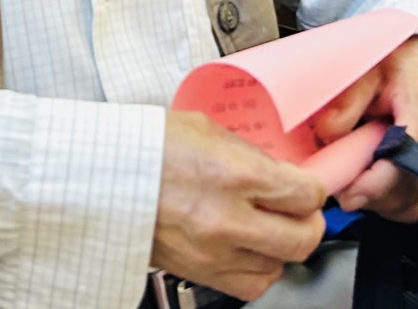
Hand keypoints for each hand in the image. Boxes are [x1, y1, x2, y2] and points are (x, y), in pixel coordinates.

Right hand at [152, 111, 325, 301]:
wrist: (102, 177)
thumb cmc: (145, 148)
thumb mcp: (208, 131)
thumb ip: (251, 155)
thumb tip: (282, 171)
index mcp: (235, 174)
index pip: (306, 195)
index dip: (315, 190)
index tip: (310, 187)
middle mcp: (228, 219)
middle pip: (302, 239)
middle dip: (310, 224)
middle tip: (303, 213)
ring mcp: (212, 252)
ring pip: (278, 267)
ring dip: (282, 249)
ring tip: (270, 228)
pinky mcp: (197, 272)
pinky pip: (248, 285)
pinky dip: (257, 269)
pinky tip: (249, 249)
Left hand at [309, 35, 417, 221]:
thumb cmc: (401, 54)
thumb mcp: (368, 66)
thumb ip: (346, 101)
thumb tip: (325, 137)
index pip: (404, 162)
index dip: (374, 185)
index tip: (346, 192)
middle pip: (407, 191)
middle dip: (371, 196)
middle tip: (341, 183)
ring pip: (413, 202)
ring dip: (381, 201)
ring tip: (356, 179)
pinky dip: (394, 199)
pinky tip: (374, 180)